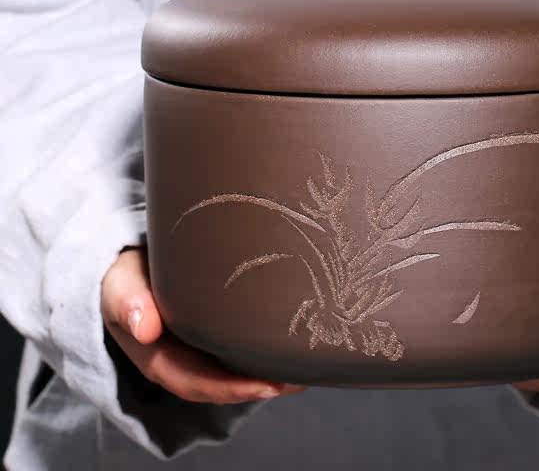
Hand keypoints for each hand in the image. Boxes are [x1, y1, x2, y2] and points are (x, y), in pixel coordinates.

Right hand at [101, 247, 304, 403]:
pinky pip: (237, 352)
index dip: (229, 388)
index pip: (193, 381)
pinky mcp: (212, 335)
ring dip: (267, 376)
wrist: (131, 265)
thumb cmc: (129, 274)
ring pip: (232, 371)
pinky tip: (291, 350)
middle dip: (258, 386)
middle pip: (220, 384)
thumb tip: (144, 328)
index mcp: (155, 357)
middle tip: (296, 380)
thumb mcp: (120, 283)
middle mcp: (179, 361)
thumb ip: (127, 301)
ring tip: (304, 370)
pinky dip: (263, 355)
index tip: (265, 386)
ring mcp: (196, 350)